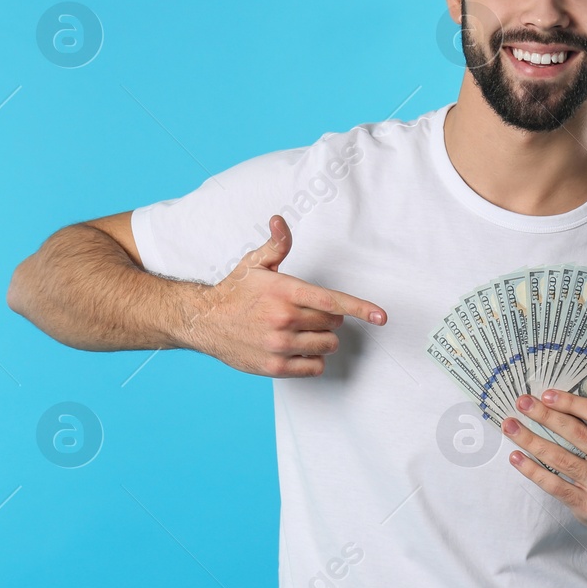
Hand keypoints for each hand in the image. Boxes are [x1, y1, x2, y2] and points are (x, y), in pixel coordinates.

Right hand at [182, 214, 386, 377]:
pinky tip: (296, 348)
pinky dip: (312, 359)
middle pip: (333, 323)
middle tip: (305, 312)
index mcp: (285, 291)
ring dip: (321, 338)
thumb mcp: (255, 264)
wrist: (205, 321)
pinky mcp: (275, 367)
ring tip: (300, 330)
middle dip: (327, 317)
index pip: (331, 301)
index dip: (360, 307)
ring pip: (327, 344)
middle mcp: (284, 318)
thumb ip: (277, 244)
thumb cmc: (235, 292)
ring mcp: (280, 345)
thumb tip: (279, 220)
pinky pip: (314, 366)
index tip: (381, 316)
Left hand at [502, 388, 586, 531]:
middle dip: (545, 416)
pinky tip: (516, 457)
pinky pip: (554, 485)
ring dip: (531, 440)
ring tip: (510, 427)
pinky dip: (532, 470)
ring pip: (560, 459)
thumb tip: (555, 400)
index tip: (546, 394)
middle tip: (522, 403)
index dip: (572, 402)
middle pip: (577, 434)